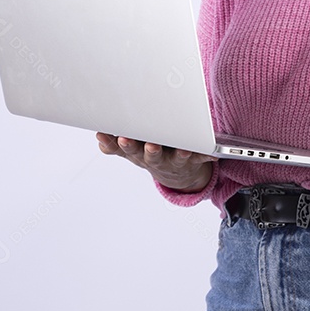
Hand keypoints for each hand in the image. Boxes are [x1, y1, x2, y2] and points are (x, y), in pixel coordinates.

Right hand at [96, 133, 214, 191]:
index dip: (120, 144)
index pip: (126, 149)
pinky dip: (205, 155)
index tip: (117, 136)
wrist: (178, 175)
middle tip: (136, 140)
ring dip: (176, 154)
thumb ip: (114, 145)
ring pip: (175, 158)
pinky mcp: (193, 161)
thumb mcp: (131, 152)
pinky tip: (210, 152)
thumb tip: (99, 137)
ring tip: (179, 149)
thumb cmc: (152, 155)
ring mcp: (174, 161)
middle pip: (149, 155)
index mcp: (139, 154)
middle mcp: (156, 159)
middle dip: (144, 149)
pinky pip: (200, 158)